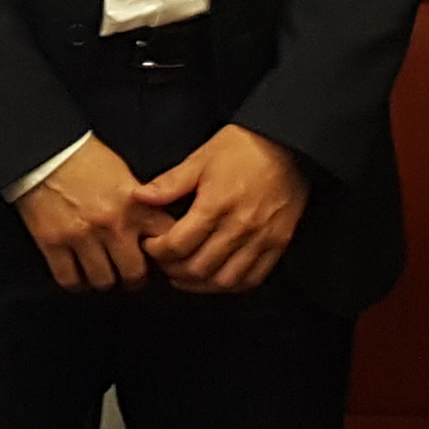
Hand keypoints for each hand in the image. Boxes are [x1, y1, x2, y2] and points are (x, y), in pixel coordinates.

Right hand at [12, 136, 157, 294]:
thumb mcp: (124, 175)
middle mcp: (111, 223)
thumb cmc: (84, 158)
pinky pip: (70, 279)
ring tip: (102, 271)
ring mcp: (82, 235)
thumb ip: (141, 204)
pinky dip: (76, 282)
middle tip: (128, 273)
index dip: (166, 255)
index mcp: (135, 204)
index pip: (166, 240)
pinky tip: (78, 273)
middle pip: (134, 273)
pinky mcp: (53, 242)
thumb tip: (154, 231)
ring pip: (103, 281)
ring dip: (104, 279)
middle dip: (133, 277)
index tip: (160, 259)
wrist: (44, 149)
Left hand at [136, 126, 313, 294]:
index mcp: (215, 205)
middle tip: (163, 262)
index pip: (177, 245)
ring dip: (199, 284)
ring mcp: (261, 239)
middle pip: (197, 268)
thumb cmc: (242, 147)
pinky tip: (216, 277)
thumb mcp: (201, 158)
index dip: (157, 251)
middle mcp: (239, 227)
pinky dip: (230, 285)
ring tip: (185, 275)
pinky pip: (252, 279)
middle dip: (172, 270)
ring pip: (224, 281)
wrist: (288, 143)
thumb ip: (170, 183)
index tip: (150, 244)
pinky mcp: (278, 243)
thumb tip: (139, 196)